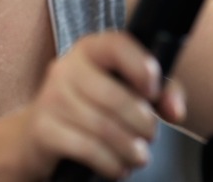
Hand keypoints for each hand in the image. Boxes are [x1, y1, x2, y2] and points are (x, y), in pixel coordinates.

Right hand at [16, 31, 185, 179]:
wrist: (38, 133)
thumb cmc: (90, 107)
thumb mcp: (126, 90)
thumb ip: (161, 92)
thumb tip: (175, 111)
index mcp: (89, 50)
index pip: (116, 45)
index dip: (141, 67)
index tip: (153, 92)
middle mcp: (66, 68)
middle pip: (115, 97)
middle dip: (143, 125)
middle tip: (149, 136)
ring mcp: (50, 98)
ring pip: (103, 127)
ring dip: (130, 149)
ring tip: (138, 155)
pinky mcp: (43, 129)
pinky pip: (87, 149)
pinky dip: (111, 163)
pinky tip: (118, 166)